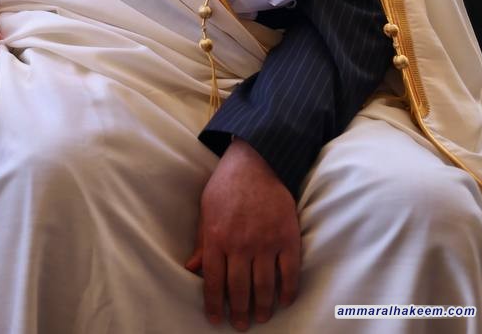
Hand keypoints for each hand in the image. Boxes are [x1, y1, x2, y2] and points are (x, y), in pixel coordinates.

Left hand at [185, 139, 300, 329]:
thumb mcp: (206, 211)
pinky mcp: (287, 238)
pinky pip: (289, 272)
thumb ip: (202, 243)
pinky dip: (288, 291)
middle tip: (241, 325)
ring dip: (263, 307)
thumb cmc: (225, 187)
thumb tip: (192, 269)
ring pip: (265, 285)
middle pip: (240, 289)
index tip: (216, 320)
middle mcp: (241, 244)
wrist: (256, 163)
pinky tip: (284, 301)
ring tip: (261, 318)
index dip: (215, 304)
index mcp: (217, 239)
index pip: (214, 281)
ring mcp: (266, 242)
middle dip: (240, 312)